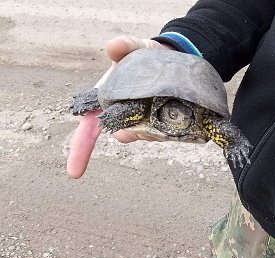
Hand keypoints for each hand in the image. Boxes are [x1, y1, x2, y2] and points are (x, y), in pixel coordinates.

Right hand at [67, 35, 172, 177]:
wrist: (172, 60)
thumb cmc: (145, 57)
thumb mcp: (135, 48)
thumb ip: (124, 46)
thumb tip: (113, 47)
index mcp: (108, 102)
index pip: (89, 129)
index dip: (80, 151)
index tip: (74, 173)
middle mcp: (123, 117)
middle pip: (122, 135)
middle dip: (131, 129)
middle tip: (145, 109)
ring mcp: (144, 123)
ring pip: (145, 136)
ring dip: (153, 126)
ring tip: (165, 101)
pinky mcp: (162, 124)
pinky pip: (164, 134)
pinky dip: (170, 126)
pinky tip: (179, 110)